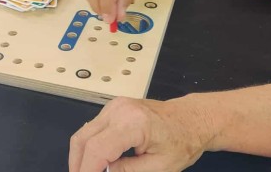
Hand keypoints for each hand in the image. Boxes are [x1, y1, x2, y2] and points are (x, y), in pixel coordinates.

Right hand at [69, 96, 207, 171]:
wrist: (192, 119)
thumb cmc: (182, 142)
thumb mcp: (158, 168)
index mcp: (133, 123)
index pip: (97, 149)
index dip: (86, 169)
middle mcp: (119, 110)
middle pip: (83, 139)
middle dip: (78, 165)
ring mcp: (114, 105)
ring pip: (84, 133)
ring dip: (82, 156)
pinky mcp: (113, 107)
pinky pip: (92, 128)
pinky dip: (90, 146)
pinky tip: (98, 161)